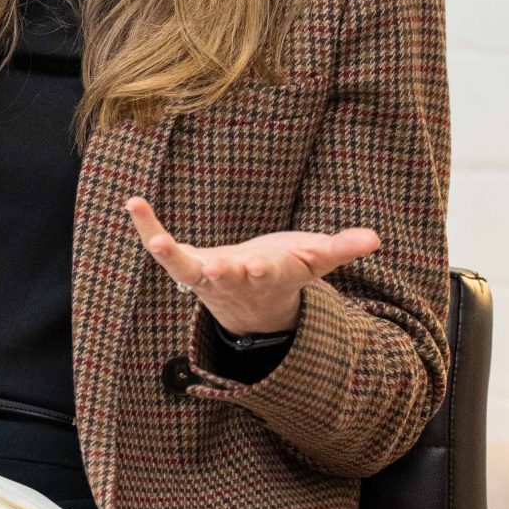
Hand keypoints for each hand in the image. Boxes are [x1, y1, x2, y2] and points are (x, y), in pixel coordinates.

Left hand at [125, 200, 380, 336]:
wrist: (252, 306)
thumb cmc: (286, 272)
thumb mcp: (315, 260)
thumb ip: (342, 248)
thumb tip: (375, 238)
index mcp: (270, 276)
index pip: (269, 273)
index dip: (265, 269)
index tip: (261, 265)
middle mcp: (235, 279)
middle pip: (228, 277)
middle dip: (224, 272)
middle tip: (215, 267)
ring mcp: (207, 275)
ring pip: (186, 268)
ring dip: (170, 254)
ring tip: (152, 237)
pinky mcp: (187, 264)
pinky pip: (164, 247)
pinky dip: (147, 226)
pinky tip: (133, 202)